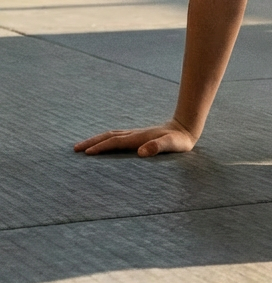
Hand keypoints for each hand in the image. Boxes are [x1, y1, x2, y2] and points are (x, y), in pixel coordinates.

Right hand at [74, 118, 196, 156]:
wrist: (185, 128)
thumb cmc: (180, 140)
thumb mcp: (172, 145)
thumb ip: (158, 147)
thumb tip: (141, 152)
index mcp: (139, 138)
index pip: (115, 142)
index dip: (101, 147)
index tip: (86, 153)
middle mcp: (134, 135)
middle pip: (108, 136)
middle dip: (91, 142)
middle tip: (75, 149)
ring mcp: (135, 134)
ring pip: (111, 135)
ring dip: (96, 140)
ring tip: (82, 147)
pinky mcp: (137, 136)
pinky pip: (116, 137)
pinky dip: (105, 140)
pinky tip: (103, 144)